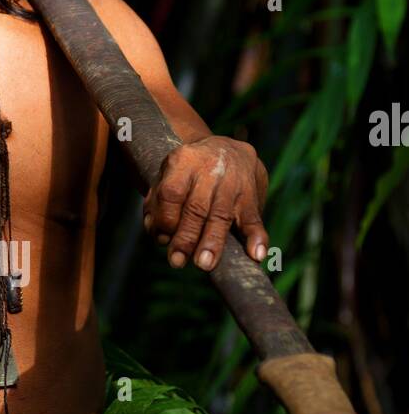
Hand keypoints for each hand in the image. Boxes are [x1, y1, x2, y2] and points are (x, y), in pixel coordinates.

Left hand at [142, 135, 268, 271]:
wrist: (227, 148)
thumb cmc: (188, 174)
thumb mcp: (166, 178)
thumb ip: (156, 207)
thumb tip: (160, 236)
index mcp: (184, 161)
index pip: (172, 193)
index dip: (166, 219)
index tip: (162, 239)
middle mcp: (210, 169)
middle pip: (197, 207)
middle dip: (187, 237)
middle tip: (178, 262)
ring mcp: (234, 181)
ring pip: (222, 215)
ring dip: (214, 242)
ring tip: (205, 264)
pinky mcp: (252, 194)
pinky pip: (254, 217)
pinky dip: (256, 237)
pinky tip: (256, 254)